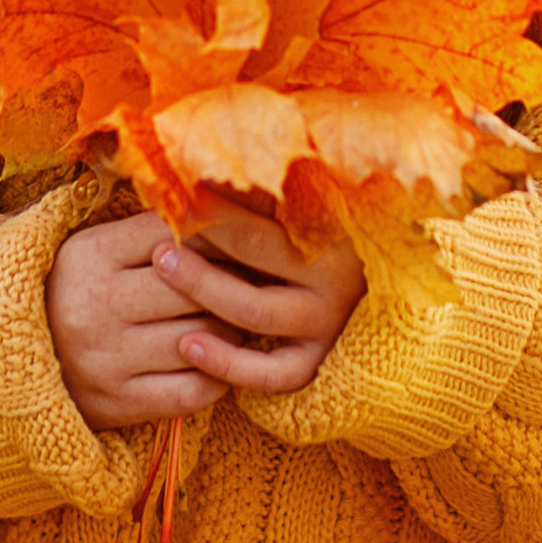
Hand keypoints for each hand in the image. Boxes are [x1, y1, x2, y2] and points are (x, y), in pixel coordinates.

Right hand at [47, 209, 244, 430]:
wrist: (8, 362)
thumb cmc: (71, 292)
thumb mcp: (92, 248)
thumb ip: (146, 230)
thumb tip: (217, 207)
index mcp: (90, 255)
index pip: (173, 233)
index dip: (216, 232)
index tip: (240, 235)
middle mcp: (96, 306)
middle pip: (192, 286)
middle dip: (233, 279)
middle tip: (258, 275)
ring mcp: (107, 360)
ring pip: (201, 337)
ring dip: (234, 326)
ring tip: (244, 314)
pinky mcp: (119, 404)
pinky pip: (192, 390)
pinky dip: (220, 374)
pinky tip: (225, 358)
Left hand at [150, 205, 365, 398]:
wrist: (379, 290)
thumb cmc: (338, 233)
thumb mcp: (316, 206)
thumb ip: (268, 193)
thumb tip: (207, 168)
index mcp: (333, 231)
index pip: (265, 211)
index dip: (219, 202)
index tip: (180, 190)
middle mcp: (333, 279)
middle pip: (256, 254)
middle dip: (204, 236)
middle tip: (162, 230)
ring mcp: (326, 325)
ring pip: (255, 312)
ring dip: (204, 290)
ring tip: (163, 268)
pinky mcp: (315, 363)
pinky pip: (269, 374)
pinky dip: (228, 363)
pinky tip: (188, 346)